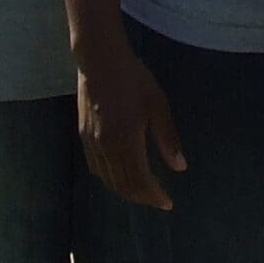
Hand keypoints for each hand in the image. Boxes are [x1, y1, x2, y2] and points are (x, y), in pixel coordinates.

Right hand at [77, 44, 185, 209]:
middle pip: (123, 185)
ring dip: (126, 191)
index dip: (154, 196)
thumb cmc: (134, 78)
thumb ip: (168, 138)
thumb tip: (180, 168)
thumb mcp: (157, 105)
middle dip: (142, 197)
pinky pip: (96, 168)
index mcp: (126, 140)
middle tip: (158, 200)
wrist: (100, 60)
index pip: (140, 181)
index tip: (167, 203)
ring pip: (108, 179)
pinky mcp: (83, 136)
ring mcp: (91, 143)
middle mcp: (106, 147)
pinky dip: (109, 179)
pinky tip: (120, 176)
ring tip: (143, 192)